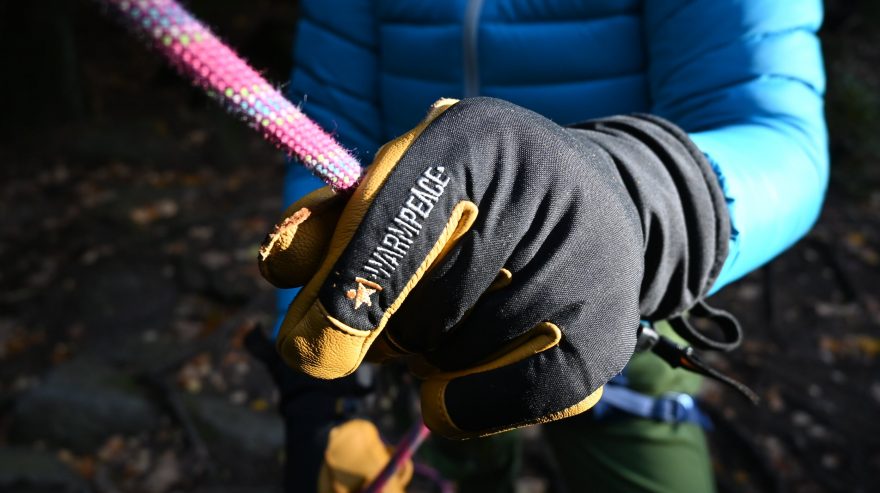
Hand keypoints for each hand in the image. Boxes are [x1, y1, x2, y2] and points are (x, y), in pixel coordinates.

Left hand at [259, 98, 728, 437]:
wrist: (602, 209)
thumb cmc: (477, 198)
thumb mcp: (404, 183)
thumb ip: (333, 219)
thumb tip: (276, 266)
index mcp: (472, 139)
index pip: (396, 223)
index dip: (347, 290)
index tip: (305, 347)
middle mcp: (538, 192)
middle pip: (417, 310)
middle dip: (389, 327)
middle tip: (405, 308)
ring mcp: (581, 270)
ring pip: (448, 358)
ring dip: (426, 356)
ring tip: (459, 314)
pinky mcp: (601, 341)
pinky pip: (488, 403)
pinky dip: (456, 399)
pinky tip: (471, 363)